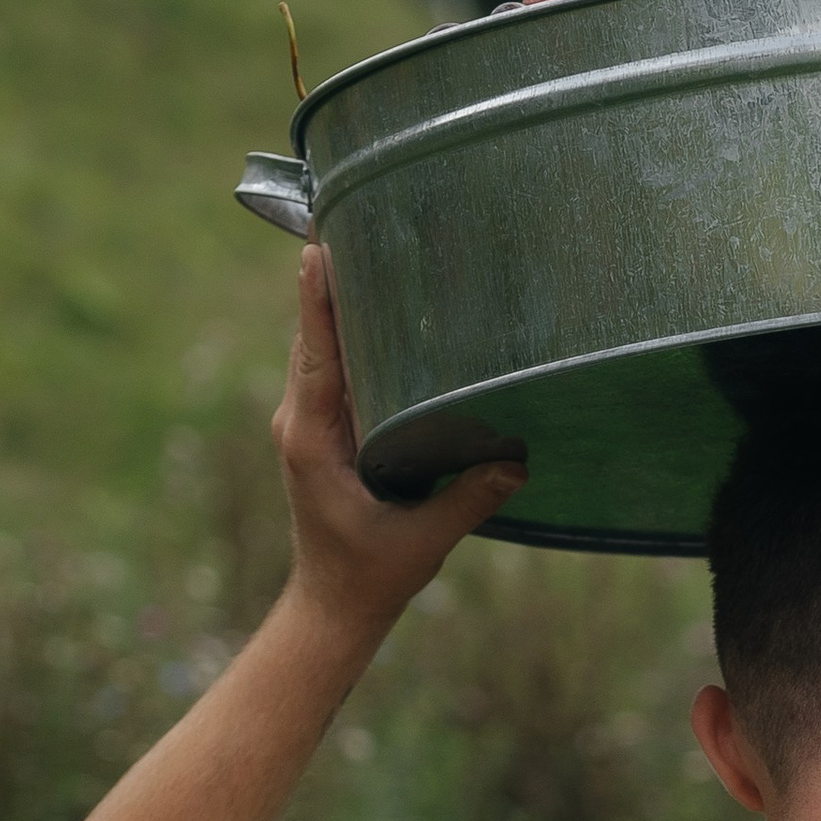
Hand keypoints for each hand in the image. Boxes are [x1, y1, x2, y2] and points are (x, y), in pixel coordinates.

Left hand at [274, 243, 522, 636]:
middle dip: (326, 278)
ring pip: (317, 346)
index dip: (318, 301)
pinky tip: (371, 300)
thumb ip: (469, 498)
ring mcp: (307, 422)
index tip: (318, 246)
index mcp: (313, 441)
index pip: (315, 356)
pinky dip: (344, 328)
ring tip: (356, 237)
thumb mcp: (426, 540)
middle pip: (311, 335)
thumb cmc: (371, 575)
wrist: (333, 606)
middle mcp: (300, 422)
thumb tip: (519, 460)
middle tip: (344, 214)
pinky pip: (329, 365)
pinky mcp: (320, 428)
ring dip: (334, 298)